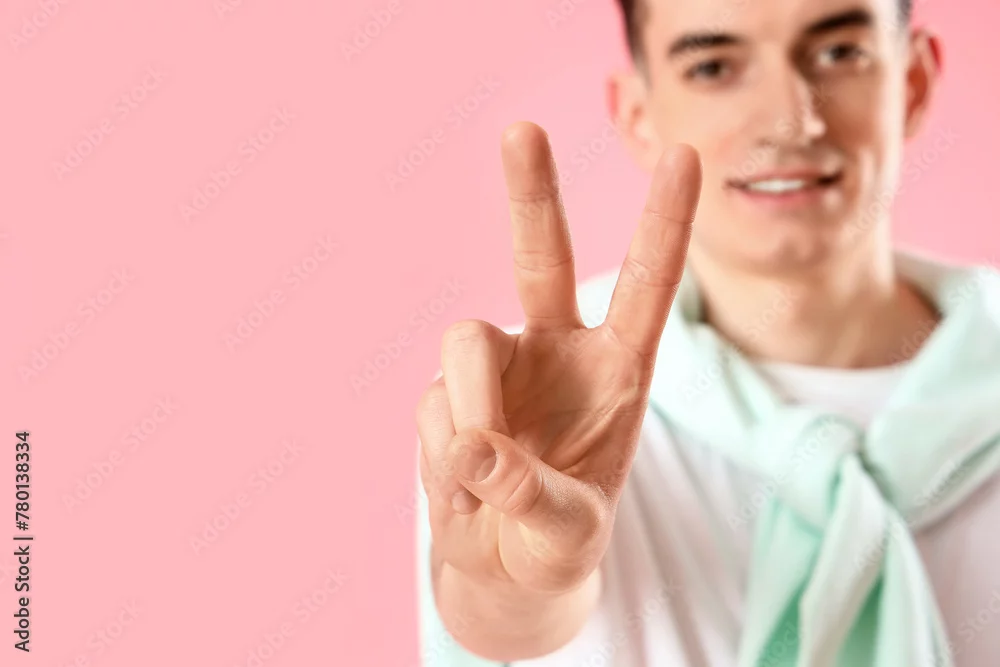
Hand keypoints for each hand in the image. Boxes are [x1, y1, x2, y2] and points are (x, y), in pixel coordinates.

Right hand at [417, 121, 700, 595]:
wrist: (505, 566)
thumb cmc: (557, 541)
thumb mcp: (568, 533)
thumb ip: (529, 493)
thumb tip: (469, 444)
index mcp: (617, 368)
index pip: (648, 287)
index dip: (665, 223)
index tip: (685, 155)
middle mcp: (556, 350)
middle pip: (541, 258)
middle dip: (531, 195)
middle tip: (522, 128)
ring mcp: (497, 368)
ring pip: (465, 346)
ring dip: (472, 411)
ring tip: (483, 475)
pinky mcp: (445, 393)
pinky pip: (433, 407)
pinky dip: (445, 459)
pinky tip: (464, 491)